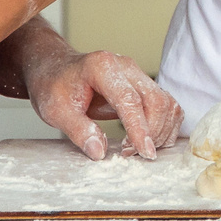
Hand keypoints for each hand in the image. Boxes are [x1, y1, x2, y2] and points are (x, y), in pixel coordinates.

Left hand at [29, 46, 182, 161]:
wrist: (55, 69)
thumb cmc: (54, 86)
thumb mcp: (56, 111)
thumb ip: (79, 130)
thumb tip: (100, 152)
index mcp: (102, 67)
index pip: (130, 100)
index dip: (140, 129)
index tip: (144, 152)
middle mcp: (126, 67)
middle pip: (156, 100)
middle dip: (151, 133)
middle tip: (130, 154)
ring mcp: (137, 74)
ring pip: (167, 103)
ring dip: (160, 131)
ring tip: (136, 149)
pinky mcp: (143, 85)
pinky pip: (166, 105)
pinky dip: (165, 125)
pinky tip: (148, 140)